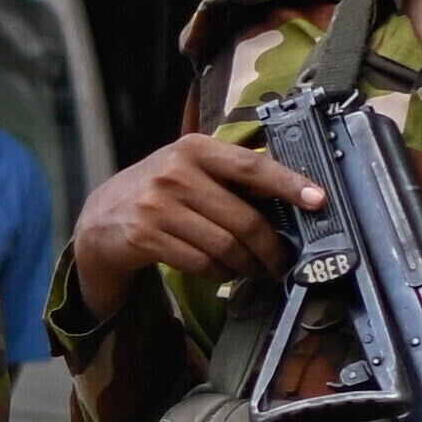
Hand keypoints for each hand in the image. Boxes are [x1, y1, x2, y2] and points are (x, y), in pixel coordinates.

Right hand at [62, 131, 314, 320]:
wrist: (102, 219)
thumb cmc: (161, 191)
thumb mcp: (190, 168)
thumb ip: (231, 174)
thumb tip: (294, 195)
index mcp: (195, 148)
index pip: (252, 166)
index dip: (289, 184)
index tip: (318, 200)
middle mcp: (175, 172)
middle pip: (243, 219)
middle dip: (270, 248)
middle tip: (283, 263)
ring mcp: (157, 205)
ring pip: (224, 246)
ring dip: (247, 265)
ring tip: (255, 270)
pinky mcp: (145, 236)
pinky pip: (201, 263)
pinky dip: (220, 273)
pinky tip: (224, 271)